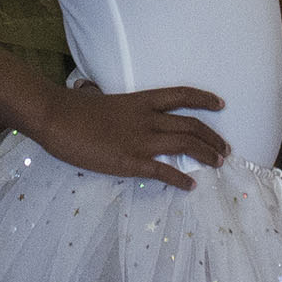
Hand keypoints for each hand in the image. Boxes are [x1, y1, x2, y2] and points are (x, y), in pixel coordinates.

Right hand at [33, 84, 229, 189]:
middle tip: (225, 149)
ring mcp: (140, 140)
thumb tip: (106, 99)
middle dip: (213, 137)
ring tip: (218, 163)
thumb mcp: (102, 98)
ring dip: (206, 155)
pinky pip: (163, 171)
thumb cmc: (73, 107)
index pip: (182, 95)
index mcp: (141, 100)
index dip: (205, 100)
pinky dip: (180, 179)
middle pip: (191, 125)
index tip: (221, 105)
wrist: (56, 117)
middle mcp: (147, 118)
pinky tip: (190, 185)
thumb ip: (116, 104)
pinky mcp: (130, 161)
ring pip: (185, 145)